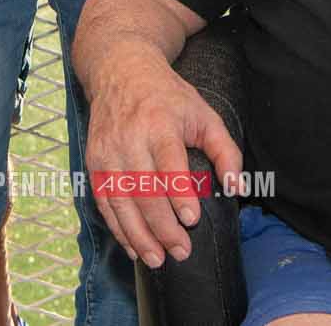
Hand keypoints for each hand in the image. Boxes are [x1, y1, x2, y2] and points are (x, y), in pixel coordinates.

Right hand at [83, 51, 243, 268]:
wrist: (120, 71)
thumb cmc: (168, 97)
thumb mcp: (204, 114)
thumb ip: (225, 151)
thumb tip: (236, 188)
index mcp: (158, 123)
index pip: (167, 163)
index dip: (178, 194)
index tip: (192, 219)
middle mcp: (128, 138)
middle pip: (143, 189)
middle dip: (162, 226)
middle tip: (182, 251)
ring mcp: (106, 151)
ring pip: (120, 201)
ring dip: (138, 235)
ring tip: (157, 259)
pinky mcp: (93, 161)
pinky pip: (104, 201)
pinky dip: (118, 228)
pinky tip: (133, 247)